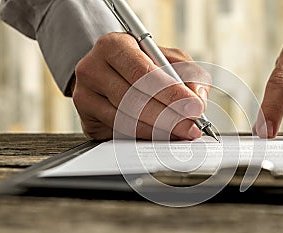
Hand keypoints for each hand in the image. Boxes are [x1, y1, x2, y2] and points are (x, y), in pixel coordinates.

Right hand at [73, 33, 209, 139]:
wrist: (109, 72)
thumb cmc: (141, 64)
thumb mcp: (167, 58)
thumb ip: (187, 73)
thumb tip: (197, 98)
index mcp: (112, 46)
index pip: (143, 73)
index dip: (171, 93)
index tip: (194, 107)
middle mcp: (92, 69)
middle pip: (133, 100)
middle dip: (169, 117)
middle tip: (191, 127)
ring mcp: (84, 96)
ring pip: (126, 120)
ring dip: (158, 130)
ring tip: (181, 132)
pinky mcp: (86, 120)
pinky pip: (118, 134)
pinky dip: (144, 137)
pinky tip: (161, 135)